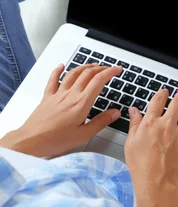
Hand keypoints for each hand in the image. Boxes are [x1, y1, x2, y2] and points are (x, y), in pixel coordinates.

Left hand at [0, 63, 121, 156]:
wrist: (31, 141)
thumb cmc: (55, 140)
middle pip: (87, 74)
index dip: (110, 72)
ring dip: (85, 67)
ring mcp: (58, 94)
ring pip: (73, 74)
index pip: (99, 81)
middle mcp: (70, 95)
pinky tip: (61, 66)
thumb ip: (101, 122)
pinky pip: (53, 79)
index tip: (117, 70)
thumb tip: (115, 112)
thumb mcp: (84, 135)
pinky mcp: (47, 97)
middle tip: (109, 68)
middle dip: (101, 68)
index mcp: (81, 103)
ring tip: (93, 65)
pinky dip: (58, 70)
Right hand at [124, 89, 177, 206]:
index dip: (162, 94)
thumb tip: (134, 111)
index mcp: (151, 124)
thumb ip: (135, 124)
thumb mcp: (131, 143)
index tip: (164, 92)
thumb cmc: (141, 167)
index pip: (158, 101)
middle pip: (177, 103)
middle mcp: (168, 126)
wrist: (155, 184)